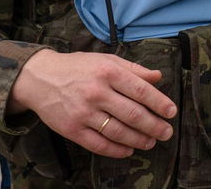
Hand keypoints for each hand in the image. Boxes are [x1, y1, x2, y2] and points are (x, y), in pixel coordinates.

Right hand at [7, 50, 176, 157]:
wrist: (40, 79)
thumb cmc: (77, 67)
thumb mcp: (106, 59)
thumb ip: (133, 69)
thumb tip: (158, 77)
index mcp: (108, 72)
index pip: (140, 90)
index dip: (159, 103)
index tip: (171, 112)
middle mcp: (97, 92)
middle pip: (133, 114)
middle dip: (154, 126)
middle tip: (166, 132)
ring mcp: (84, 112)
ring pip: (118, 131)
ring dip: (139, 139)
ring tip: (151, 142)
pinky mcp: (72, 129)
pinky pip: (99, 144)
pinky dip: (116, 150)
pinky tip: (128, 150)